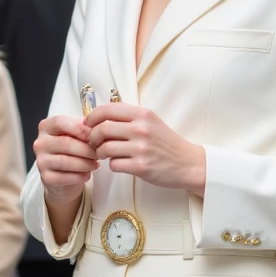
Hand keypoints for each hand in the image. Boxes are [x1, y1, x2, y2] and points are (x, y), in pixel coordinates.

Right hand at [34, 114, 98, 202]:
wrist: (64, 177)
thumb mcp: (76, 136)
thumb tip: (95, 129)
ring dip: (85, 163)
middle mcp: (40, 143)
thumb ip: (82, 130)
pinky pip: (65, 177)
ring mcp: (41, 161)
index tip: (95, 136)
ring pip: (66, 161)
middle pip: (65, 143)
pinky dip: (80, 176)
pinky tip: (87, 175)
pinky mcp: (46, 178)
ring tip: (95, 164)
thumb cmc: (72, 151)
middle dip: (86, 149)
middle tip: (99, 153)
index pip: (60, 122)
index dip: (80, 129)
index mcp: (46, 127)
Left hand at [86, 103, 205, 195]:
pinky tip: (119, 164)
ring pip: (105, 148)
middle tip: (94, 143)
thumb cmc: (166, 143)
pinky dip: (112, 165)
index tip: (88, 124)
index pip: (107, 110)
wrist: (187, 163)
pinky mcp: (141, 166)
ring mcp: (141, 148)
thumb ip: (129, 115)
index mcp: (142, 114)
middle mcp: (141, 129)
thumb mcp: (151, 121)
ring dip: (100, 153)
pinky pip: (114, 165)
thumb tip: (101, 113)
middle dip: (93, 137)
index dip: (92, 117)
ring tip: (105, 154)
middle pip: (102, 129)